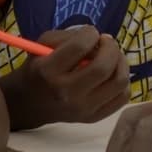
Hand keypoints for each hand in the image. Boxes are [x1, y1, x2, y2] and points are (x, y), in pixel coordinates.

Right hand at [4, 27, 127, 128]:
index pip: (79, 46)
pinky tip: (112, 74)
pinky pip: (122, 97)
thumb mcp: (41, 45)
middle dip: (111, 47)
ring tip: (112, 56)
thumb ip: (68, 37)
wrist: (28, 104)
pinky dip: (122, 81)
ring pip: (119, 82)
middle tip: (106, 42)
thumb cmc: (37, 69)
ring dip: (121, 62)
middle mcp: (67, 93)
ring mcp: (82, 109)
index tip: (90, 33)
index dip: (90, 33)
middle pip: (103, 67)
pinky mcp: (93, 118)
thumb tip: (97, 39)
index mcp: (49, 71)